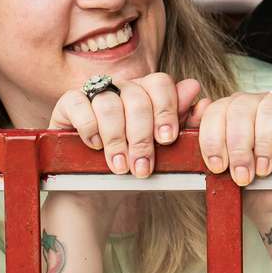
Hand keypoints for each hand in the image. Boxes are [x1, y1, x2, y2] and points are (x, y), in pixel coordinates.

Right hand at [49, 73, 201, 177]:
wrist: (98, 188)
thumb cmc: (134, 164)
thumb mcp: (161, 148)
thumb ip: (182, 123)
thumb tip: (203, 99)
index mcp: (147, 91)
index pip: (161, 83)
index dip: (166, 110)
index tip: (167, 140)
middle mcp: (122, 86)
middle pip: (137, 98)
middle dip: (142, 137)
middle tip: (143, 166)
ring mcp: (94, 92)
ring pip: (109, 104)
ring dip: (117, 140)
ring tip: (120, 166)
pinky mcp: (68, 103)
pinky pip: (79, 104)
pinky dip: (90, 127)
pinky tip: (95, 146)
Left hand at [195, 91, 271, 184]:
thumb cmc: (252, 189)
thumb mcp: (222, 170)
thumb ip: (204, 142)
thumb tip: (196, 110)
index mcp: (232, 113)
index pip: (216, 110)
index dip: (213, 138)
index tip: (217, 166)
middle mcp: (257, 104)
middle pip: (240, 107)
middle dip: (238, 146)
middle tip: (242, 175)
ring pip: (269, 106)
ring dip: (264, 142)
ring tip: (264, 169)